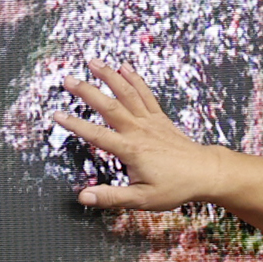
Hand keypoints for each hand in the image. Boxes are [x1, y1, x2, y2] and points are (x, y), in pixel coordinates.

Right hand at [54, 61, 232, 211]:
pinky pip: (145, 93)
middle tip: (68, 79)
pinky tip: (124, 66)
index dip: (75, 124)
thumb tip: (84, 197)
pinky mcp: (159, 118)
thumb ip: (111, 197)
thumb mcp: (142, 199)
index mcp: (131, 150)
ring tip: (93, 61)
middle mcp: (139, 130)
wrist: (205, 173)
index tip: (57, 114)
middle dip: (87, 91)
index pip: (97, 135)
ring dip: (109, 76)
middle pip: (110, 106)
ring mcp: (150, 121)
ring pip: (127, 93)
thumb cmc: (176, 186)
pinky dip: (134, 79)